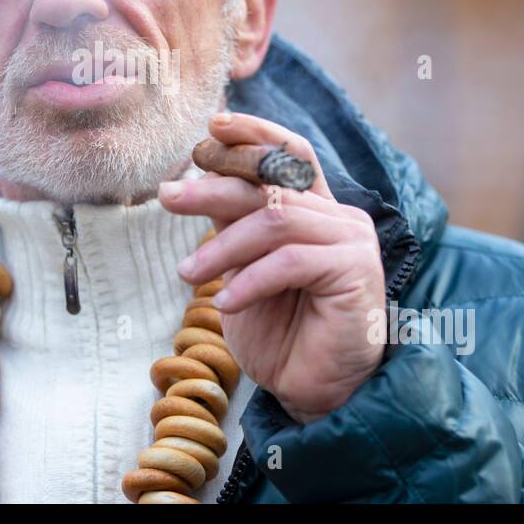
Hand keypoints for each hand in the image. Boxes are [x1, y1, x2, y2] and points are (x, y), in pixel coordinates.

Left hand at [159, 111, 386, 424]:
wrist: (313, 393)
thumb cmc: (279, 334)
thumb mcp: (244, 268)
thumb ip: (234, 225)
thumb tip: (192, 183)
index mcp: (316, 210)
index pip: (290, 154)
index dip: (254, 134)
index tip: (210, 130)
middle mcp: (339, 217)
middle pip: (271, 183)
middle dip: (214, 186)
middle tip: (168, 196)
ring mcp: (352, 240)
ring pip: (275, 220)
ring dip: (222, 246)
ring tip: (187, 275)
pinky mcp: (355, 270)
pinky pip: (290, 260)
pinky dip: (249, 280)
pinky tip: (224, 304)